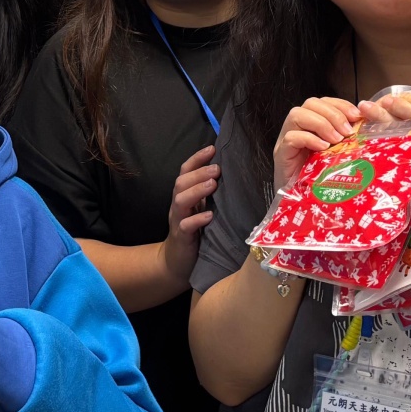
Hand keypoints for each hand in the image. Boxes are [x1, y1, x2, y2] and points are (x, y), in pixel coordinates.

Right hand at [160, 145, 219, 280]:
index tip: (212, 148)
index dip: (196, 158)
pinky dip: (197, 219)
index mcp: (185, 196)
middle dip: (199, 173)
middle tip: (217, 169)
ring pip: (180, 200)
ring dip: (197, 190)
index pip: (185, 171)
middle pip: (181, 182)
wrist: (178, 263)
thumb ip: (210, 195)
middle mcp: (179, 205)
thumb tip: (233, 175)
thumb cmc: (196, 234)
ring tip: (213, 185)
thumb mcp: (202, 210)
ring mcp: (178, 221)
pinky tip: (209, 216)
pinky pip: (186, 226)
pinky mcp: (181, 238)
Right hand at [273, 96, 373, 188]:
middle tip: (347, 131)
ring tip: (336, 140)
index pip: (323, 102)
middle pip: (310, 103)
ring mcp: (286, 140)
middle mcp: (297, 128)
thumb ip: (347, 140)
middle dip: (333, 114)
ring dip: (321, 124)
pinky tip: (323, 148)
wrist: (302, 204)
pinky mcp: (281, 154)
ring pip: (297, 115)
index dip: (340, 104)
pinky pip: (291, 137)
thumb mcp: (338, 155)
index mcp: (312, 124)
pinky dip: (309, 139)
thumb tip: (366, 126)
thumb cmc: (322, 180)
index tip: (357, 116)